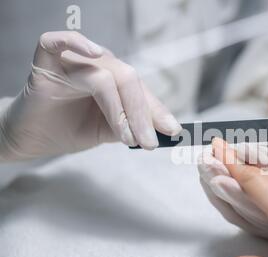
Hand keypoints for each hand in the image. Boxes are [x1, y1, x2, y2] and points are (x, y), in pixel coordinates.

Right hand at [0, 31, 180, 160]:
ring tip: (125, 137)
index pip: (140, 90)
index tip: (172, 132)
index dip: (157, 110)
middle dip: (141, 114)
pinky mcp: (46, 61)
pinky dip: (76, 42)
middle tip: (148, 142)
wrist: (33, 138)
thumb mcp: (109, 130)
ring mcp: (72, 60)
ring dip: (119, 109)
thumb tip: (167, 131)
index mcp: (114, 78)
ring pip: (104, 75)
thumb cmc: (71, 129)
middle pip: (128, 80)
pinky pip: (59, 42)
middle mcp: (96, 65)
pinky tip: (94, 54)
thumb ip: (133, 126)